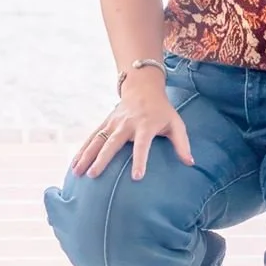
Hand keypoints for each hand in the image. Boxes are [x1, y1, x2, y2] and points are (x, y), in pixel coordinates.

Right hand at [72, 67, 193, 180]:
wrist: (143, 87)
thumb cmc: (162, 111)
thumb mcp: (176, 124)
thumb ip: (182, 144)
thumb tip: (190, 163)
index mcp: (145, 126)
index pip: (142, 145)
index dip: (140, 160)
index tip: (137, 177)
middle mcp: (127, 124)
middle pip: (113, 143)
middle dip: (102, 159)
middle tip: (93, 175)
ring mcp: (113, 123)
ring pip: (97, 140)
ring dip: (86, 156)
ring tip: (78, 172)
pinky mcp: (105, 123)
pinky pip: (92, 138)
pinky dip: (82, 150)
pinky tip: (74, 164)